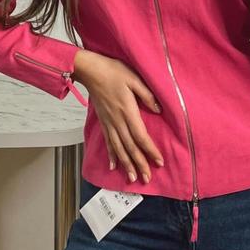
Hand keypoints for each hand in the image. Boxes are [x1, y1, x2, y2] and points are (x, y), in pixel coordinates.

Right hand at [76, 53, 164, 183]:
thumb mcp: (134, 78)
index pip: (140, 136)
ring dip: (126, 164)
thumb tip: (158, 109)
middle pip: (130, 147)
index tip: (159, 162)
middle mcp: (117, 121)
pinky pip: (108, 142)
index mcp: (127, 111)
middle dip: (139, 164)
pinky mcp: (103, 121)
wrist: (90, 70)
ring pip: (118, 148)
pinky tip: (113, 166)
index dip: (150, 150)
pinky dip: (111, 155)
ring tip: (131, 178)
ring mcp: (109, 123)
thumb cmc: (113, 71)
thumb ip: (147, 95)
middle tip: (146, 179)